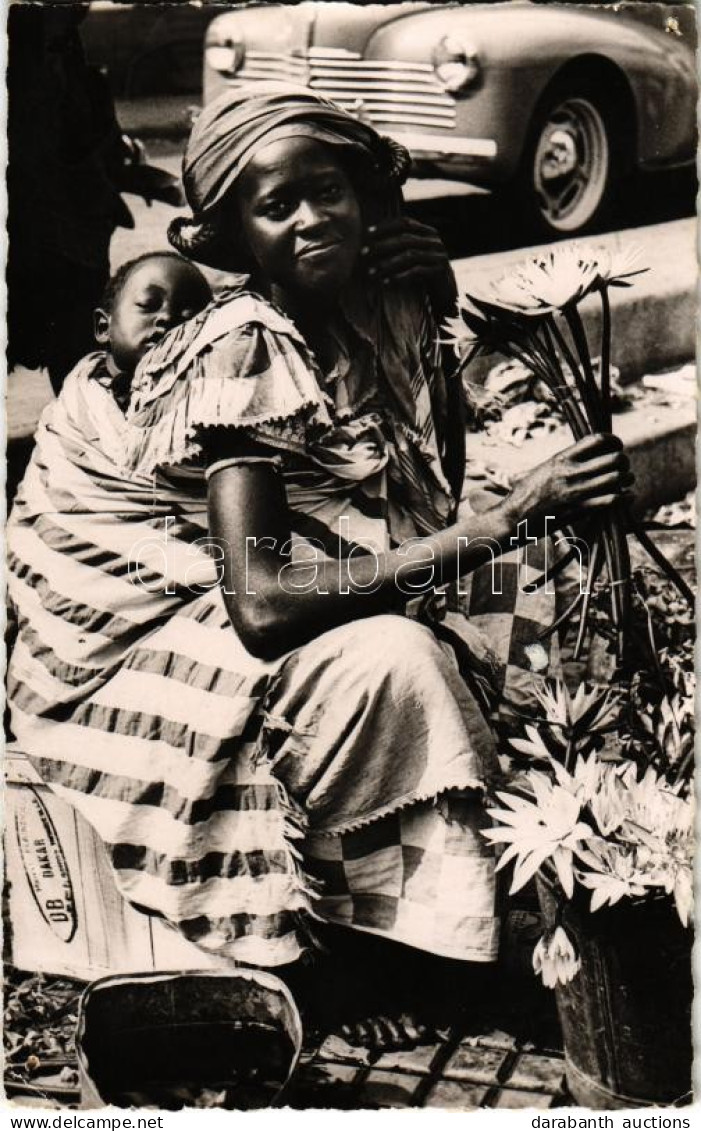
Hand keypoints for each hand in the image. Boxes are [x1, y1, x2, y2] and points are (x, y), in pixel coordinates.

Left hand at [361, 218, 456, 319]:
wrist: (445, 289)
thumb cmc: (423, 269)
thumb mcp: (414, 252)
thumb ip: (401, 243)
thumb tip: (370, 237)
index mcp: (427, 231)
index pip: (405, 223)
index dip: (385, 226)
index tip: (367, 233)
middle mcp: (435, 241)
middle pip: (405, 239)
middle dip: (381, 246)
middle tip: (363, 253)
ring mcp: (439, 255)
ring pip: (409, 256)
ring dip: (387, 264)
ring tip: (371, 271)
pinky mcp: (439, 271)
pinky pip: (416, 272)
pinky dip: (398, 277)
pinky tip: (385, 282)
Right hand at [503, 433, 633, 531]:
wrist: (512, 519)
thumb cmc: (524, 495)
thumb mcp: (542, 470)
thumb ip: (563, 462)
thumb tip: (580, 455)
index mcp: (561, 458)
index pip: (597, 439)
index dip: (613, 440)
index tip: (616, 446)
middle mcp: (571, 472)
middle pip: (613, 458)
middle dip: (623, 461)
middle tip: (623, 467)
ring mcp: (576, 492)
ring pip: (616, 478)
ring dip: (627, 479)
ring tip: (627, 481)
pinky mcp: (579, 510)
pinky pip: (612, 500)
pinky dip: (625, 498)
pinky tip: (627, 497)